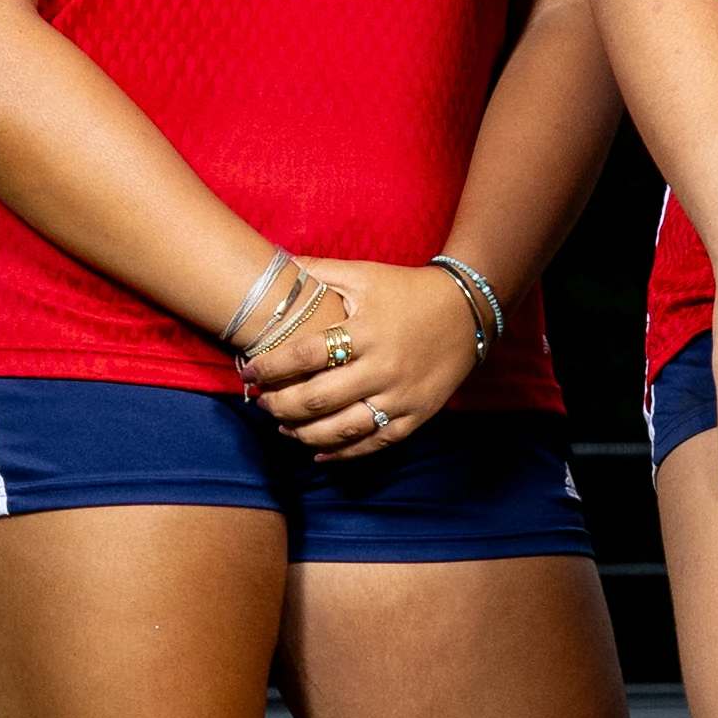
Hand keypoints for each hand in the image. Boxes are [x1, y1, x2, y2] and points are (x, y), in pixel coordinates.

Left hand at [243, 257, 485, 464]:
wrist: (468, 311)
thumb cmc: (408, 290)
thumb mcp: (365, 274)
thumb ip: (319, 271)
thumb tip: (275, 263)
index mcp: (366, 331)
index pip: (306, 355)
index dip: (271, 366)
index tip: (249, 371)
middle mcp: (383, 367)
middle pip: (318, 398)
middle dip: (279, 404)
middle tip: (261, 401)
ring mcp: (401, 396)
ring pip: (342, 428)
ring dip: (304, 433)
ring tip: (283, 427)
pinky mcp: (417, 415)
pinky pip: (375, 443)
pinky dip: (343, 454)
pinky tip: (318, 454)